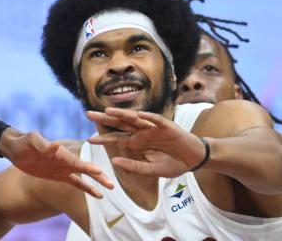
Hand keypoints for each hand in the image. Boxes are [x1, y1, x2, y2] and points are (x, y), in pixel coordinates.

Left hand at [0, 127, 113, 197]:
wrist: (16, 148)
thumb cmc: (24, 142)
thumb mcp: (30, 141)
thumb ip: (42, 143)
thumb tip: (56, 144)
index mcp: (60, 152)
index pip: (76, 161)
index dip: (87, 167)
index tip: (99, 171)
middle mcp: (65, 160)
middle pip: (85, 168)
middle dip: (98, 175)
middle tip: (112, 183)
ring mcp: (64, 168)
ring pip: (85, 176)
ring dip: (97, 182)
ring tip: (111, 188)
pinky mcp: (60, 175)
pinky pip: (76, 183)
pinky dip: (88, 188)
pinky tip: (99, 195)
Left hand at [86, 108, 206, 178]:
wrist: (194, 159)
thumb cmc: (173, 163)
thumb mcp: (152, 169)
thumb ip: (134, 166)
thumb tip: (114, 161)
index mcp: (138, 142)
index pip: (117, 139)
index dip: (103, 139)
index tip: (88, 140)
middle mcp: (143, 132)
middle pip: (121, 124)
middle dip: (105, 119)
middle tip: (88, 114)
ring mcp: (154, 128)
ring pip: (135, 119)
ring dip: (122, 114)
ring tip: (108, 111)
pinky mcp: (168, 127)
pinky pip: (157, 120)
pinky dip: (149, 117)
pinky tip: (139, 115)